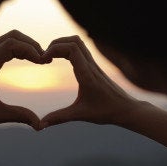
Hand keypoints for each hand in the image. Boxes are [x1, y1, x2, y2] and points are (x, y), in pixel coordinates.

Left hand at [0, 30, 48, 129]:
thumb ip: (18, 116)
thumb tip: (39, 125)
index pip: (11, 45)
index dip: (30, 50)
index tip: (42, 62)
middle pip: (12, 36)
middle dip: (31, 44)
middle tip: (45, 59)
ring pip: (9, 37)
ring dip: (26, 44)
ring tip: (39, 59)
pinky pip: (4, 43)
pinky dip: (18, 46)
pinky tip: (27, 58)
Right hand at [39, 35, 166, 161]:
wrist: (126, 109)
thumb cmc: (105, 112)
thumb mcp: (80, 115)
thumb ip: (59, 118)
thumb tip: (41, 125)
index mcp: (87, 74)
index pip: (72, 49)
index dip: (55, 48)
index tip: (44, 59)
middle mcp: (91, 66)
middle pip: (74, 40)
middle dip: (56, 43)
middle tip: (45, 56)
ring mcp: (94, 65)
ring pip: (79, 43)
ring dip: (63, 44)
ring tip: (51, 56)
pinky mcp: (95, 67)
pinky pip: (81, 50)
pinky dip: (69, 49)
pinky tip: (61, 60)